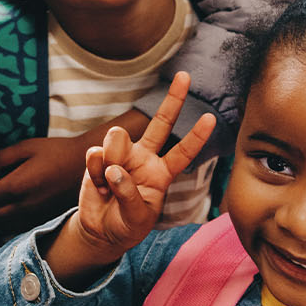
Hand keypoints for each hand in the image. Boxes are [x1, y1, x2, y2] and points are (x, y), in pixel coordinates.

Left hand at [0, 136, 89, 234]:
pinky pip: (18, 228)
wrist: (87, 166)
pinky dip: (5, 225)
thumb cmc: (56, 151)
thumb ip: (2, 158)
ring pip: (3, 226)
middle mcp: (23, 205)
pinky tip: (3, 217)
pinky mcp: (43, 218)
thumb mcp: (27, 146)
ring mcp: (34, 215)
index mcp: (16, 185)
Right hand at [75, 72, 214, 253]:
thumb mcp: (136, 218)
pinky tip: (98, 186)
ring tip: (108, 183)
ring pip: (117, 139)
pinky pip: (95, 155)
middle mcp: (144, 158)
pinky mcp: (98, 158)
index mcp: (161, 173)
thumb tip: (113, 167)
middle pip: (160, 123)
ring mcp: (120, 155)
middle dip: (173, 99)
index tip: (212, 117)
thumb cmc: (126, 225)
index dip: (196, 136)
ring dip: (111, 160)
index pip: (183, 152)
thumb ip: (129, 193)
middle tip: (185, 76)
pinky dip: (94, 173)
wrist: (99, 230)